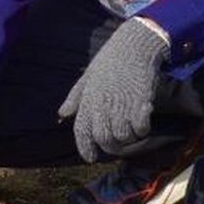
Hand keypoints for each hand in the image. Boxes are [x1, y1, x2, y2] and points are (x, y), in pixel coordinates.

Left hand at [58, 17, 169, 161]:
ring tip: (131, 131)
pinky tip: (142, 122)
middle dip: (111, 147)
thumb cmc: (109, 61)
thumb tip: (61, 114)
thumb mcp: (87, 77)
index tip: (90, 158)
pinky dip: (142, 130)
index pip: (82, 132)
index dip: (85, 148)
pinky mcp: (140, 103)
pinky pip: (140, 129)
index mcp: (88, 100)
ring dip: (129, 139)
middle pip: (104, 140)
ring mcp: (121, 105)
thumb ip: (74, 98)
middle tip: (117, 145)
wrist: (133, 46)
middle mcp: (103, 106)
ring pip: (123, 137)